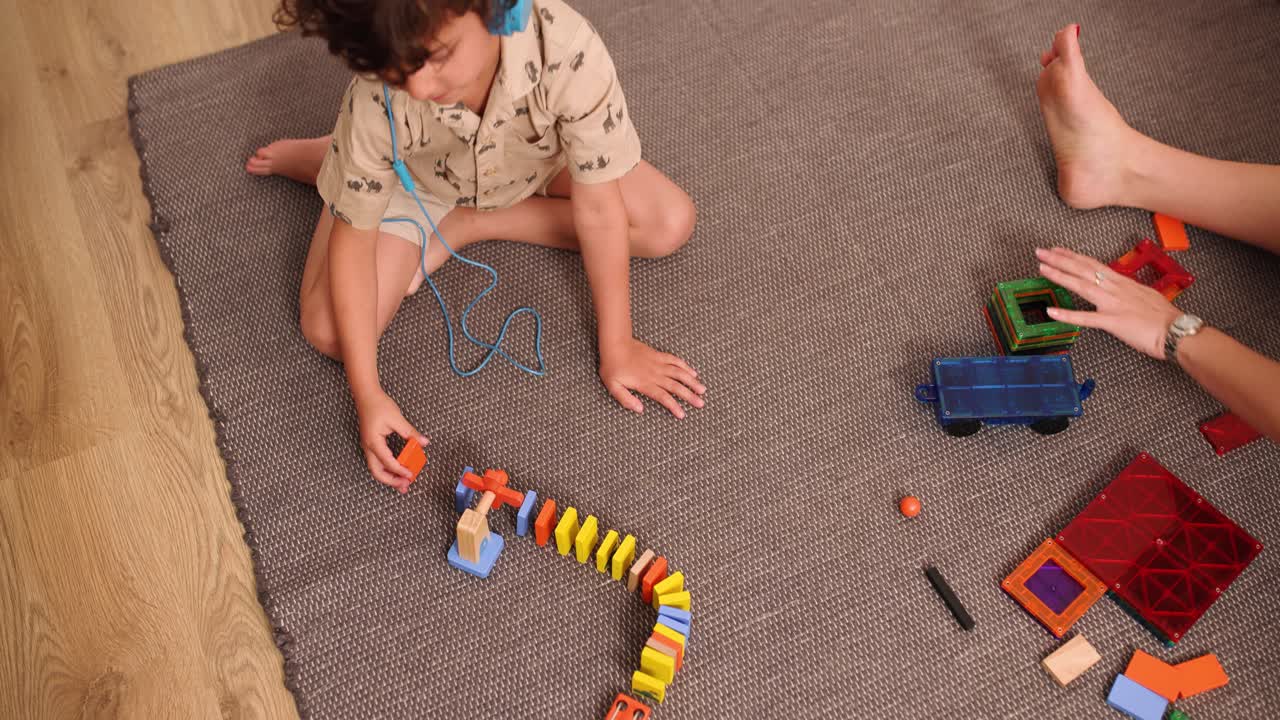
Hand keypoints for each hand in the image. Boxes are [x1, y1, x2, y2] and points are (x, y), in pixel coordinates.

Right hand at [355, 389, 429, 492]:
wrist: (366, 396)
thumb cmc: (379, 405)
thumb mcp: (397, 419)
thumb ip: (410, 433)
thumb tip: (424, 442)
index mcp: (374, 442)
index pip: (387, 462)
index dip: (400, 470)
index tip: (410, 475)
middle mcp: (369, 447)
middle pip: (377, 472)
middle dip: (391, 481)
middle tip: (405, 486)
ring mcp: (369, 447)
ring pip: (376, 469)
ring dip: (389, 477)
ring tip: (402, 483)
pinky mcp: (372, 445)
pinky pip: (378, 462)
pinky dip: (388, 469)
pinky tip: (398, 470)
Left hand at [599, 338, 705, 417]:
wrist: (615, 344)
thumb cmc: (612, 367)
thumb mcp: (613, 386)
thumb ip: (626, 399)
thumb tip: (640, 409)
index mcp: (645, 383)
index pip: (663, 397)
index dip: (673, 406)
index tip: (682, 414)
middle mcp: (655, 374)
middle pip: (676, 386)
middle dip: (689, 396)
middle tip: (701, 404)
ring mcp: (659, 363)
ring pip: (679, 373)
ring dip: (692, 381)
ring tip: (702, 389)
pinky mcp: (659, 355)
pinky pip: (675, 360)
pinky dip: (685, 366)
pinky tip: (693, 372)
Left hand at [1036, 247, 1181, 358]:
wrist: (1177, 330)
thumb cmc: (1164, 316)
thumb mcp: (1144, 295)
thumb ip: (1127, 291)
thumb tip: (1118, 289)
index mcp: (1122, 282)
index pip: (1093, 264)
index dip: (1073, 256)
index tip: (1058, 250)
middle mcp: (1115, 289)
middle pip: (1083, 269)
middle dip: (1060, 259)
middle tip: (1041, 252)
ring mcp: (1112, 304)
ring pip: (1082, 285)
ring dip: (1060, 276)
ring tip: (1042, 268)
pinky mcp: (1113, 322)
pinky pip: (1085, 318)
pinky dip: (1067, 315)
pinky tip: (1052, 311)